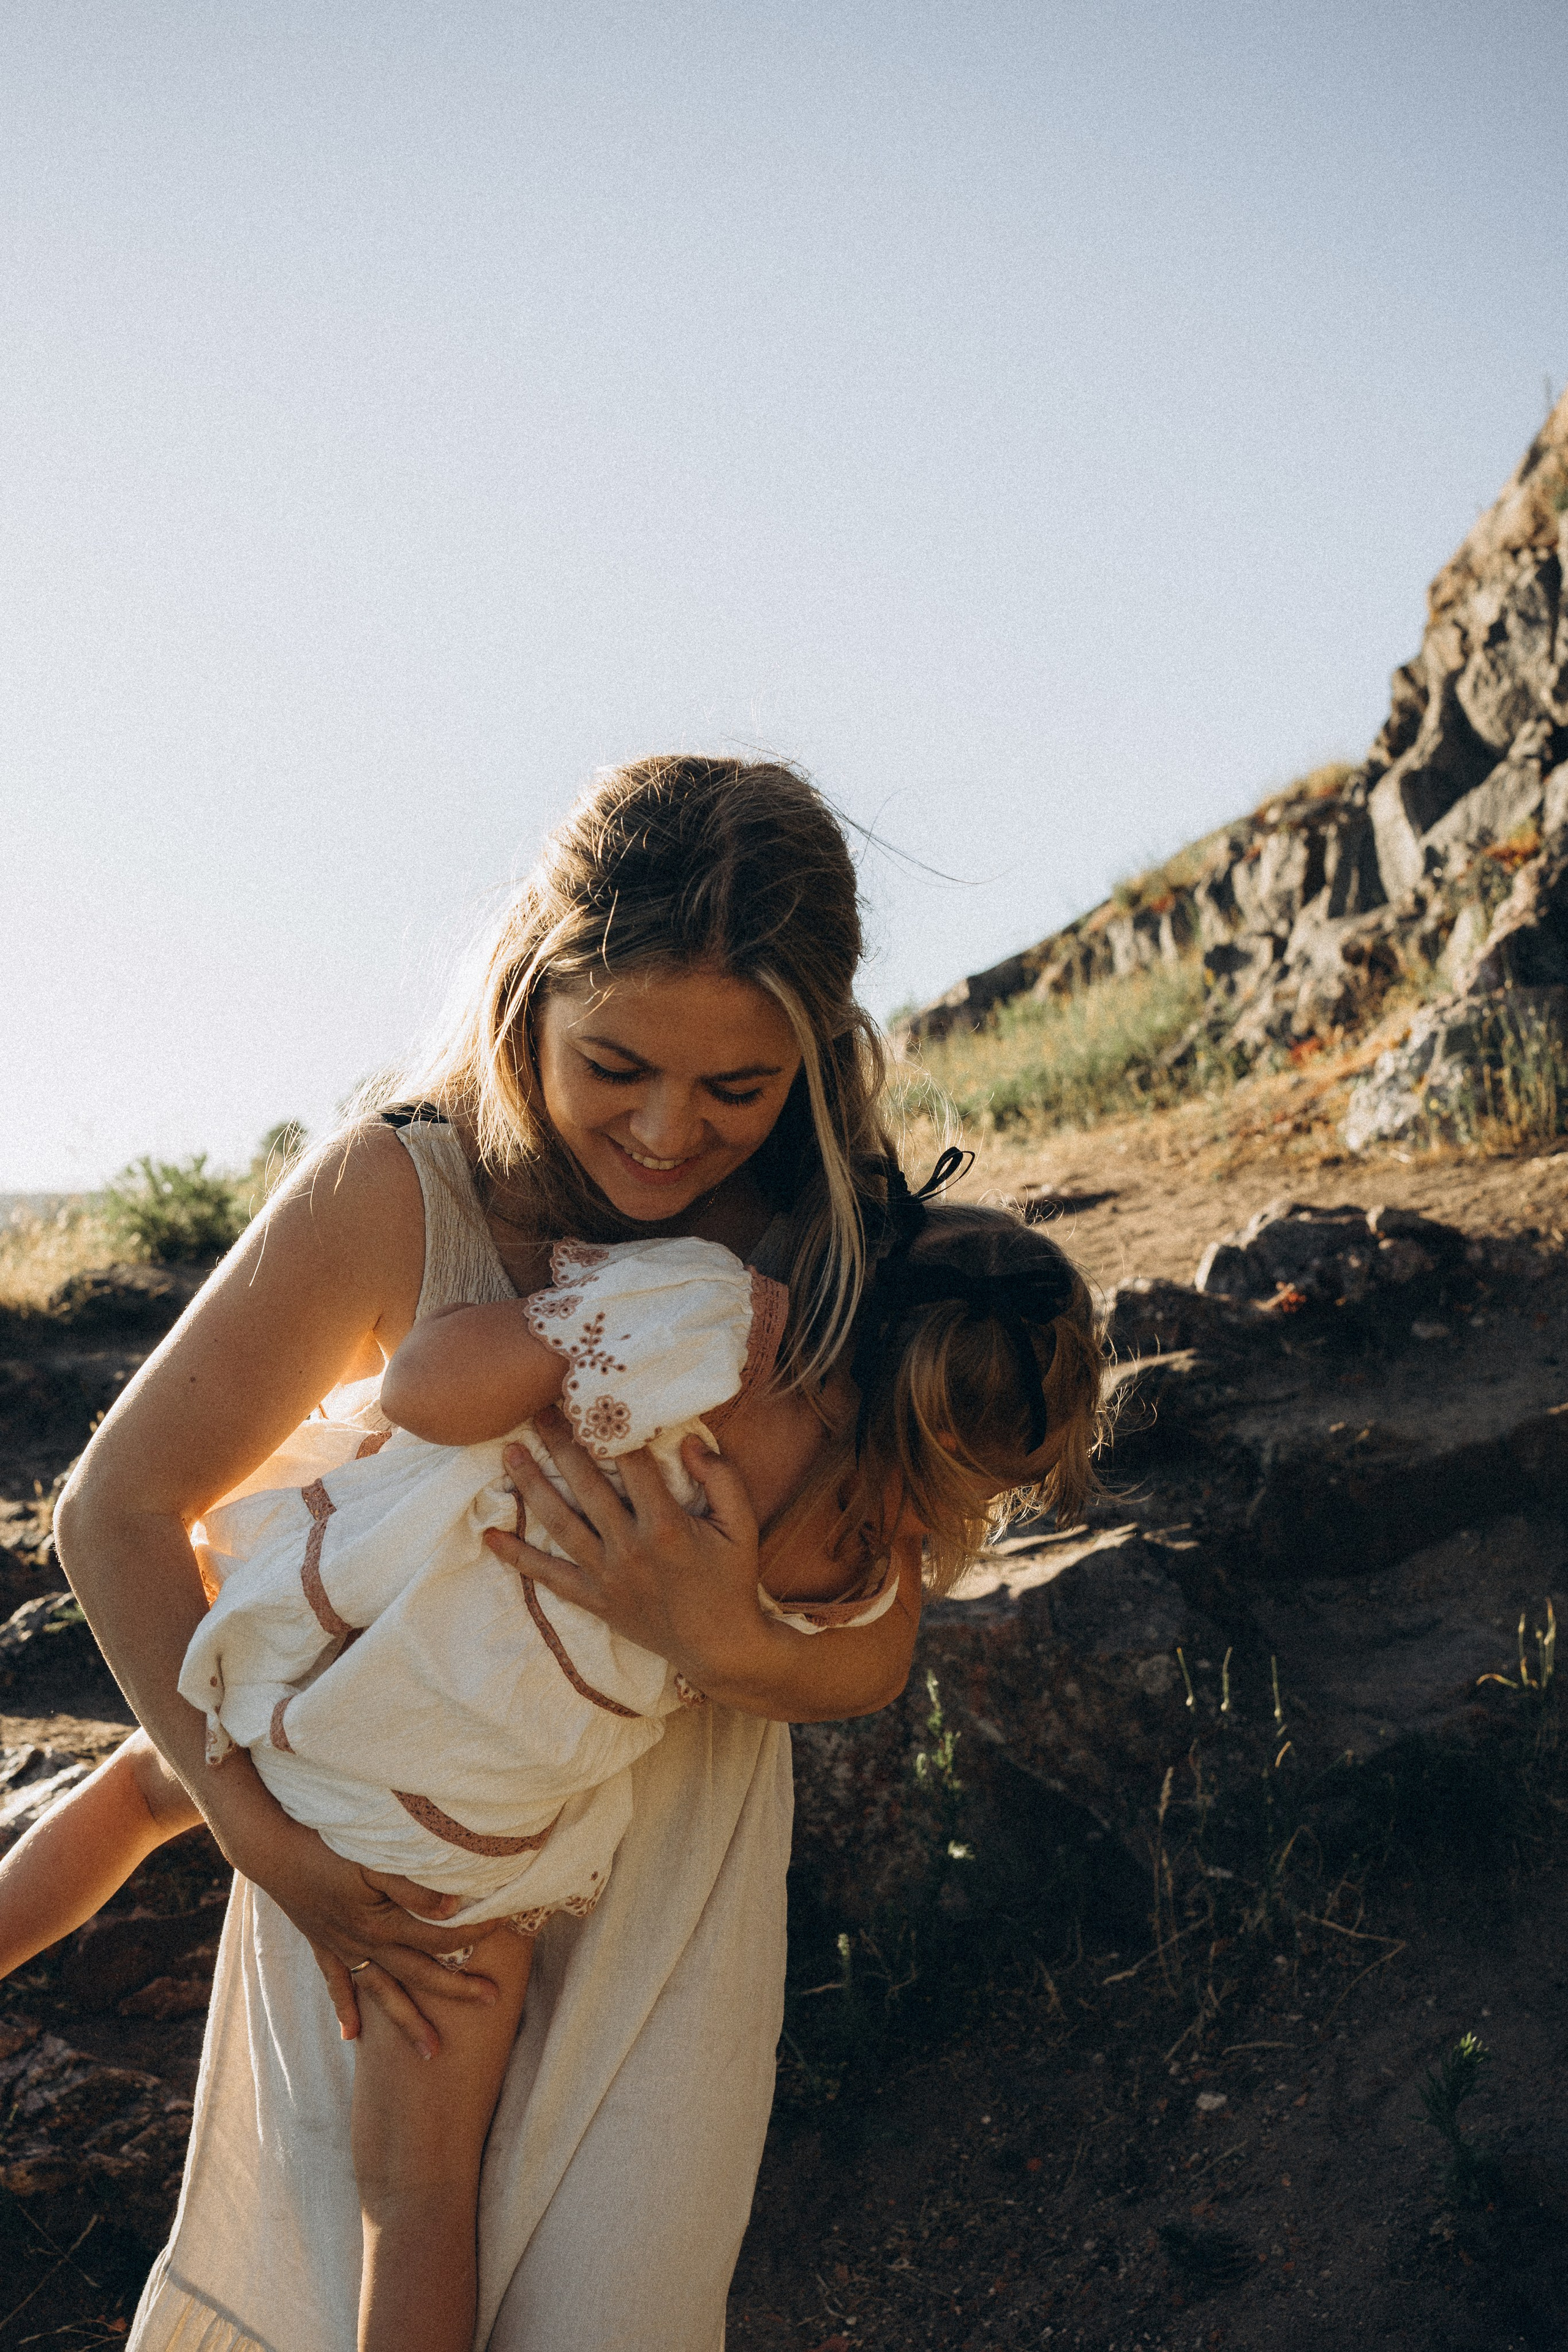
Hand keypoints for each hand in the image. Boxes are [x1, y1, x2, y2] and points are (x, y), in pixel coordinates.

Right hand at [234, 1800, 501, 2058]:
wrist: (272, 1849)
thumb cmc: (326, 1846)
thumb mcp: (372, 1859)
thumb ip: (412, 1886)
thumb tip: (451, 1908)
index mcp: (382, 1923)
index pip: (439, 1936)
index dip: (472, 1933)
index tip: (503, 1929)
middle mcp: (365, 1943)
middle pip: (419, 1974)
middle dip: (456, 1991)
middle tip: (492, 2003)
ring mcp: (342, 1947)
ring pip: (382, 1992)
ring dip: (407, 2021)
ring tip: (431, 2054)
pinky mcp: (323, 1943)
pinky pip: (338, 1984)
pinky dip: (346, 2010)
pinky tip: (352, 2036)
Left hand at [482, 1408, 765, 1684]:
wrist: (719, 1647)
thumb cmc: (731, 1580)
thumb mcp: (741, 1526)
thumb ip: (722, 1478)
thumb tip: (688, 1440)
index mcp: (666, 1526)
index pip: (633, 1466)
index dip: (614, 1430)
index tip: (593, 1399)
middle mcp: (629, 1549)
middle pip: (586, 1486)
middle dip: (561, 1444)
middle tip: (538, 1411)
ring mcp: (606, 1576)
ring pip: (560, 1523)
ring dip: (532, 1485)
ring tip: (510, 1452)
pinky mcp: (593, 1600)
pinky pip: (548, 1576)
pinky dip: (517, 1558)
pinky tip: (490, 1536)